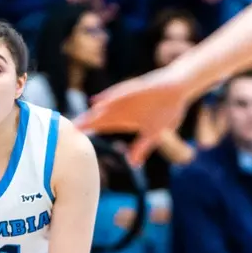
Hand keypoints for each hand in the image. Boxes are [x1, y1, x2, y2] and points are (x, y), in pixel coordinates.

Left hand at [77, 64, 191, 164]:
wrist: (181, 88)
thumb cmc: (167, 110)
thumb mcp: (154, 133)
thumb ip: (142, 147)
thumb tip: (133, 164)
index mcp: (127, 118)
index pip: (104, 125)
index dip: (91, 130)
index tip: (75, 137)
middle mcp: (125, 107)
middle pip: (102, 116)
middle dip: (87, 122)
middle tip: (70, 130)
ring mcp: (130, 97)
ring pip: (109, 105)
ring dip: (95, 112)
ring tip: (80, 120)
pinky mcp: (139, 88)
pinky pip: (123, 93)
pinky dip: (111, 98)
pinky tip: (99, 101)